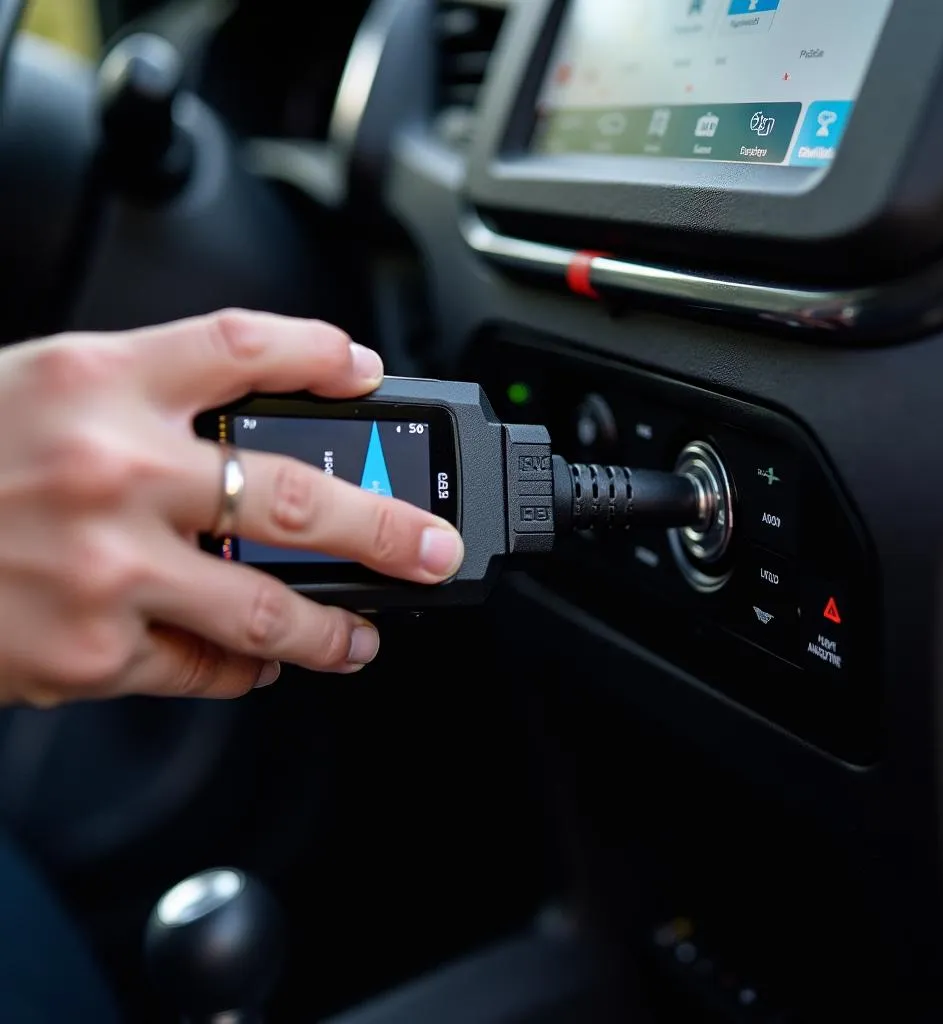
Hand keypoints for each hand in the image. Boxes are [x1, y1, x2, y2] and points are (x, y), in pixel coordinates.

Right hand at [0, 310, 464, 706]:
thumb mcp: (43, 388)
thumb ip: (150, 397)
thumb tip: (262, 430)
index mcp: (96, 381)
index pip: (242, 345)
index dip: (320, 352)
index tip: (367, 370)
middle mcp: (112, 470)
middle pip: (297, 491)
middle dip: (390, 527)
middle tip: (436, 549)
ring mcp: (106, 569)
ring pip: (266, 609)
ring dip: (333, 630)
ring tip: (366, 636)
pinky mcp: (87, 651)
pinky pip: (198, 667)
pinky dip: (240, 668)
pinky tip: (258, 664)